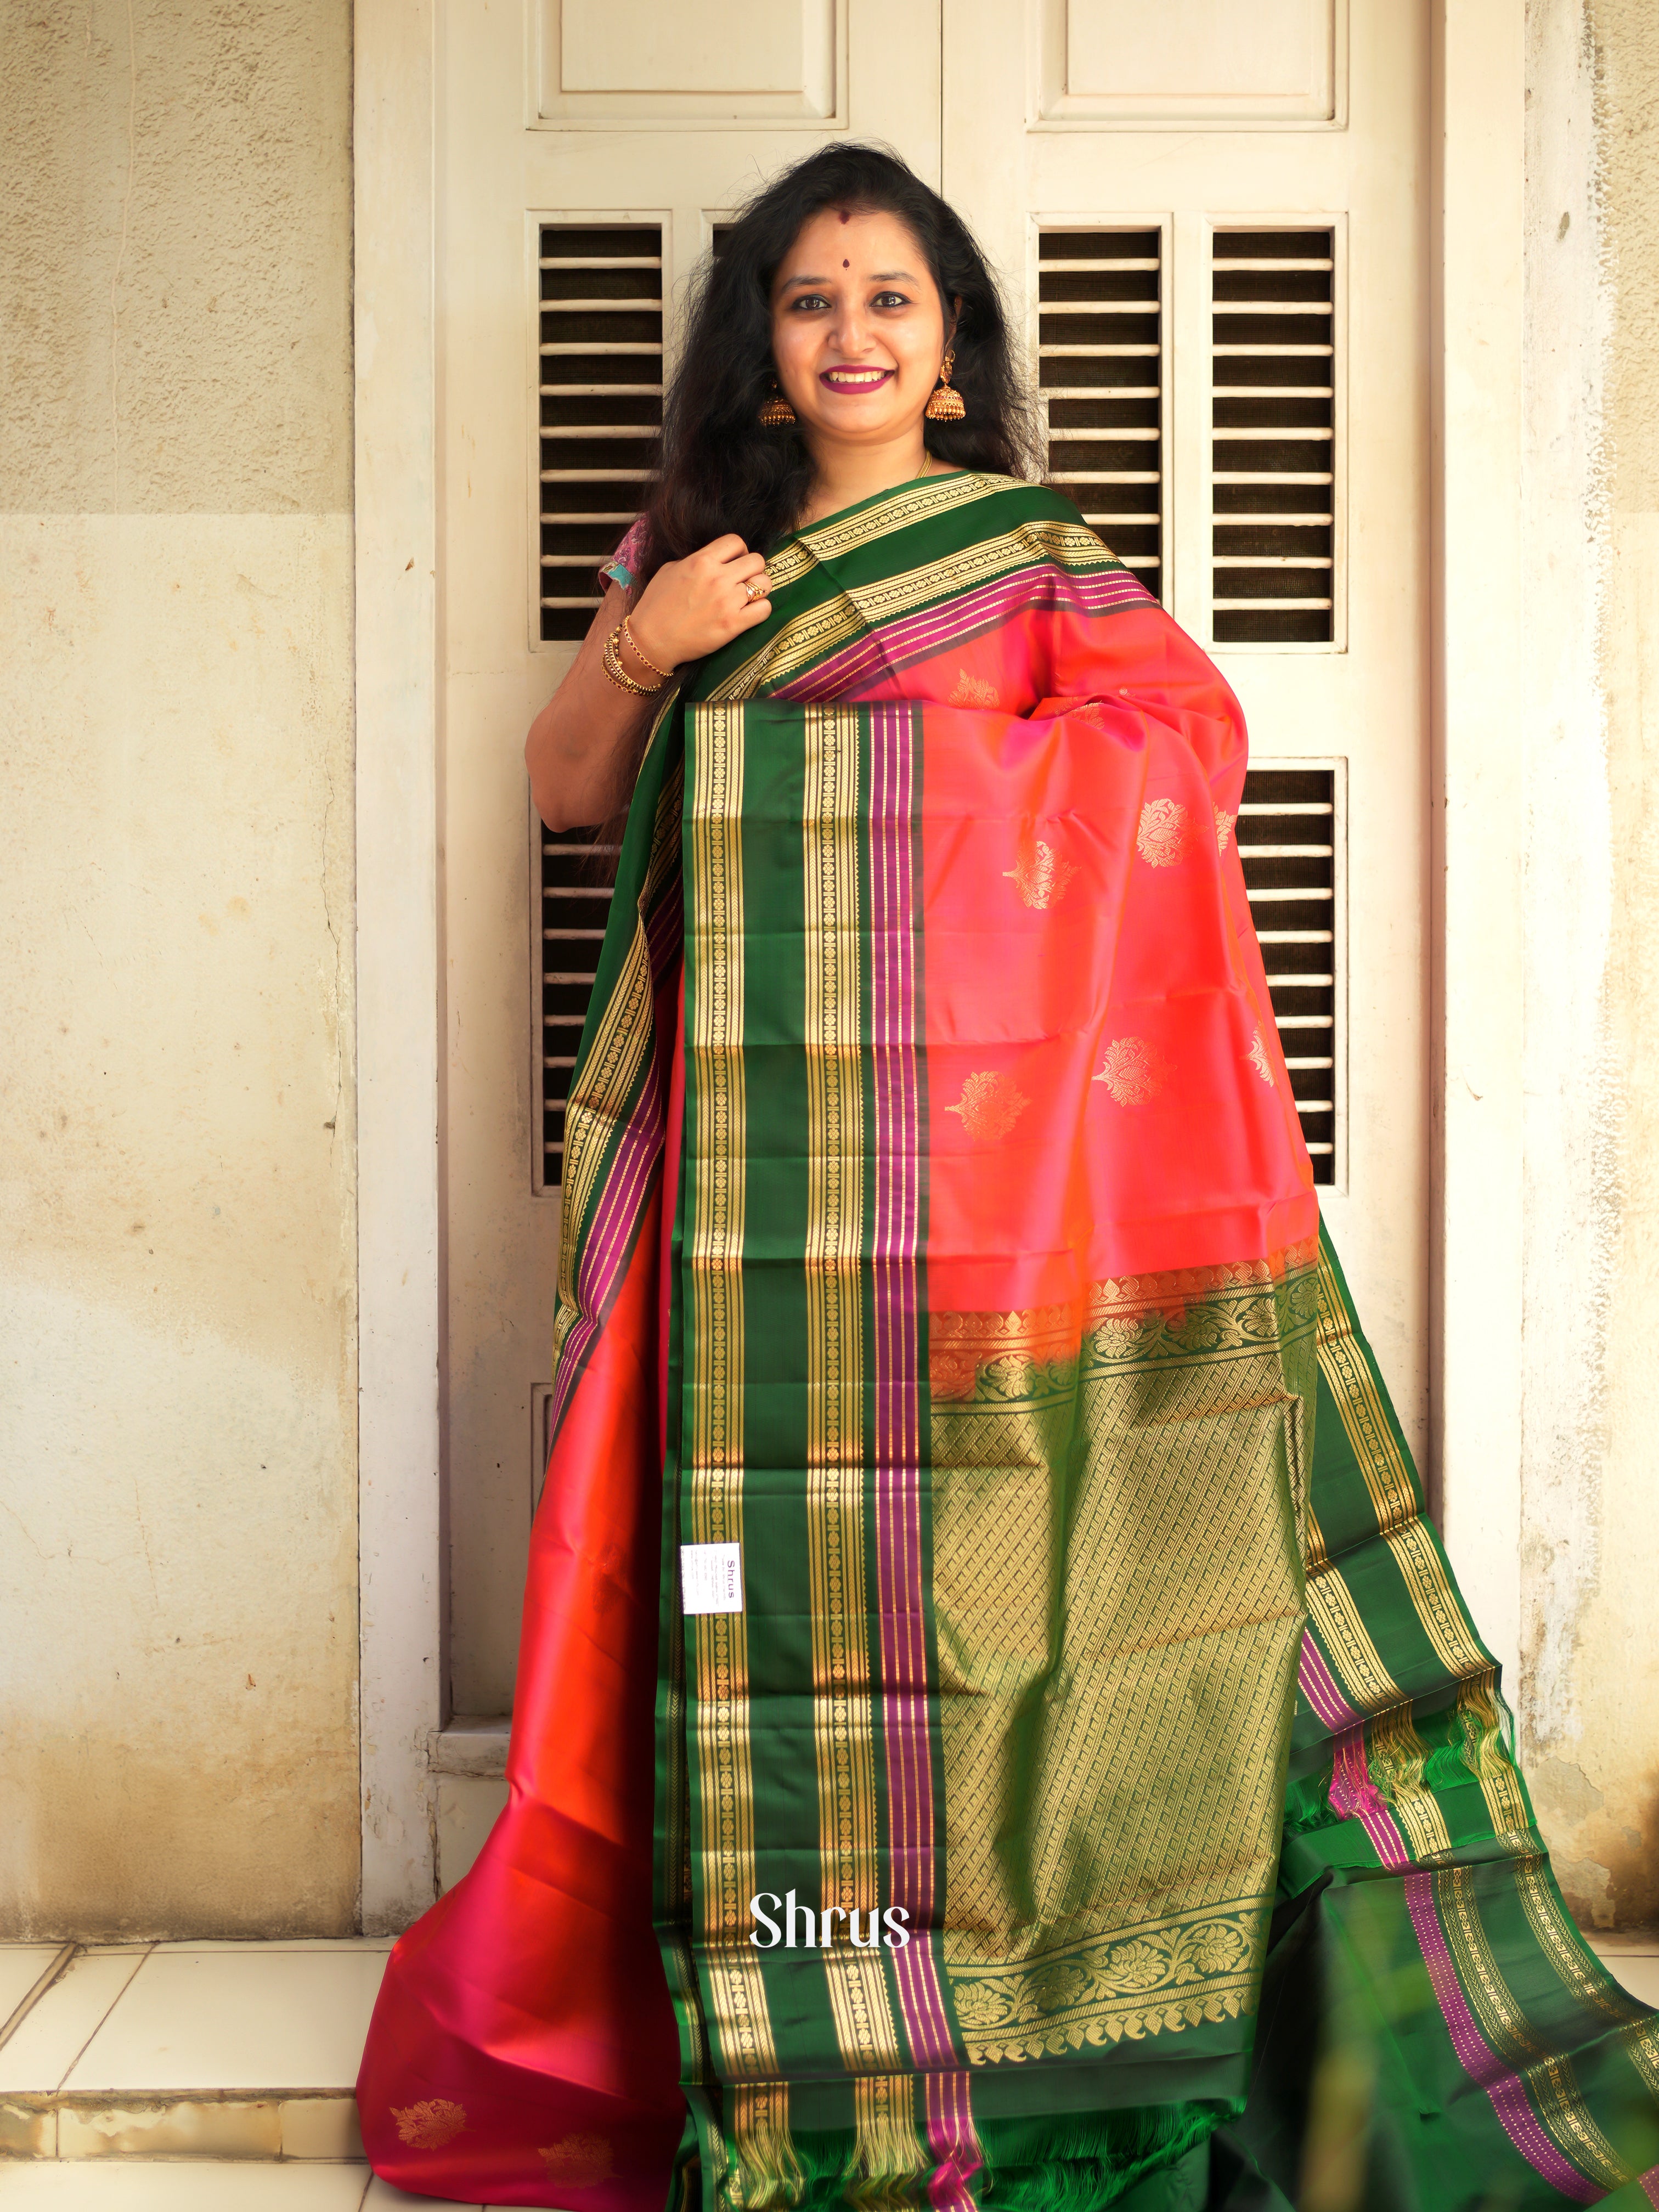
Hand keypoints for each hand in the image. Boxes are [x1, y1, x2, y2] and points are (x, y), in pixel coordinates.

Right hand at [625, 536, 772, 672]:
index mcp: (701, 561)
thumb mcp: (670, 570)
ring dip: (759, 589)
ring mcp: (727, 602)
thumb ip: (695, 560)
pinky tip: (750, 613)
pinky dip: (761, 610)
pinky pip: (764, 609)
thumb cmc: (656, 605)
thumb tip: (714, 560)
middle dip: (753, 569)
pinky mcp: (733, 625)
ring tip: (748, 597)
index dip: (739, 551)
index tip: (735, 562)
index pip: (736, 541)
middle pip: (757, 561)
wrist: (651, 641)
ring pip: (765, 584)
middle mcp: (717, 578)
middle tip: (743, 581)